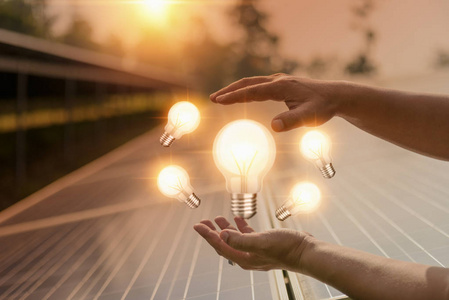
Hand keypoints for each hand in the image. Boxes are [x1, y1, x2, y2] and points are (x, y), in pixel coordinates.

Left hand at [193, 216, 312, 271]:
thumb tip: (221, 234)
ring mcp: (256, 251)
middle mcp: (248, 256)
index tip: (197, 225)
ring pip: (235, 239)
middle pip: (224, 244)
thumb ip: (240, 239)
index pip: (220, 245)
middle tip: (203, 222)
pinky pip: (247, 236)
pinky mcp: (264, 245)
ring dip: (226, 228)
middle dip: (213, 232)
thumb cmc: (286, 248)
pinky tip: (239, 219)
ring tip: (217, 218)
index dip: (207, 235)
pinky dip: (241, 227)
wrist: (306, 252)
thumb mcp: (261, 242)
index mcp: (244, 258)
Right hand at [210, 74, 340, 131]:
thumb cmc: (323, 107)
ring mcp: (280, 81)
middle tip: (213, 98)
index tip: (219, 100)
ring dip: (236, 89)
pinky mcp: (282, 84)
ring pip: (252, 82)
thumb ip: (292, 121)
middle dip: (230, 90)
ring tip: (221, 97)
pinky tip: (243, 96)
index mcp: (281, 87)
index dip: (234, 96)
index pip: (252, 91)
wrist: (336, 96)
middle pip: (248, 83)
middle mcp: (278, 81)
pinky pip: (259, 85)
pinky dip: (246, 90)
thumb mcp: (310, 117)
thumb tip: (273, 126)